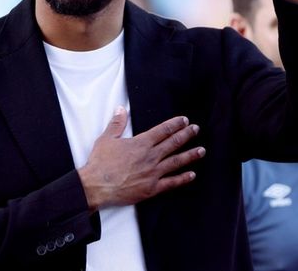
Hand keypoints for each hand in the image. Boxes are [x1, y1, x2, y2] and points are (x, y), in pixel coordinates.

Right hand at [78, 107, 204, 210]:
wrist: (96, 186)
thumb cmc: (100, 163)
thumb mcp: (106, 139)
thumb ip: (117, 123)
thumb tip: (121, 109)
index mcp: (141, 143)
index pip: (162, 130)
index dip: (175, 124)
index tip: (185, 120)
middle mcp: (150, 157)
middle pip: (173, 143)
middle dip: (186, 135)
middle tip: (196, 130)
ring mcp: (153, 173)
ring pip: (176, 162)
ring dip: (190, 155)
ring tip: (201, 150)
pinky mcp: (152, 188)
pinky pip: (171, 183)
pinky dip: (183, 178)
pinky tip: (192, 175)